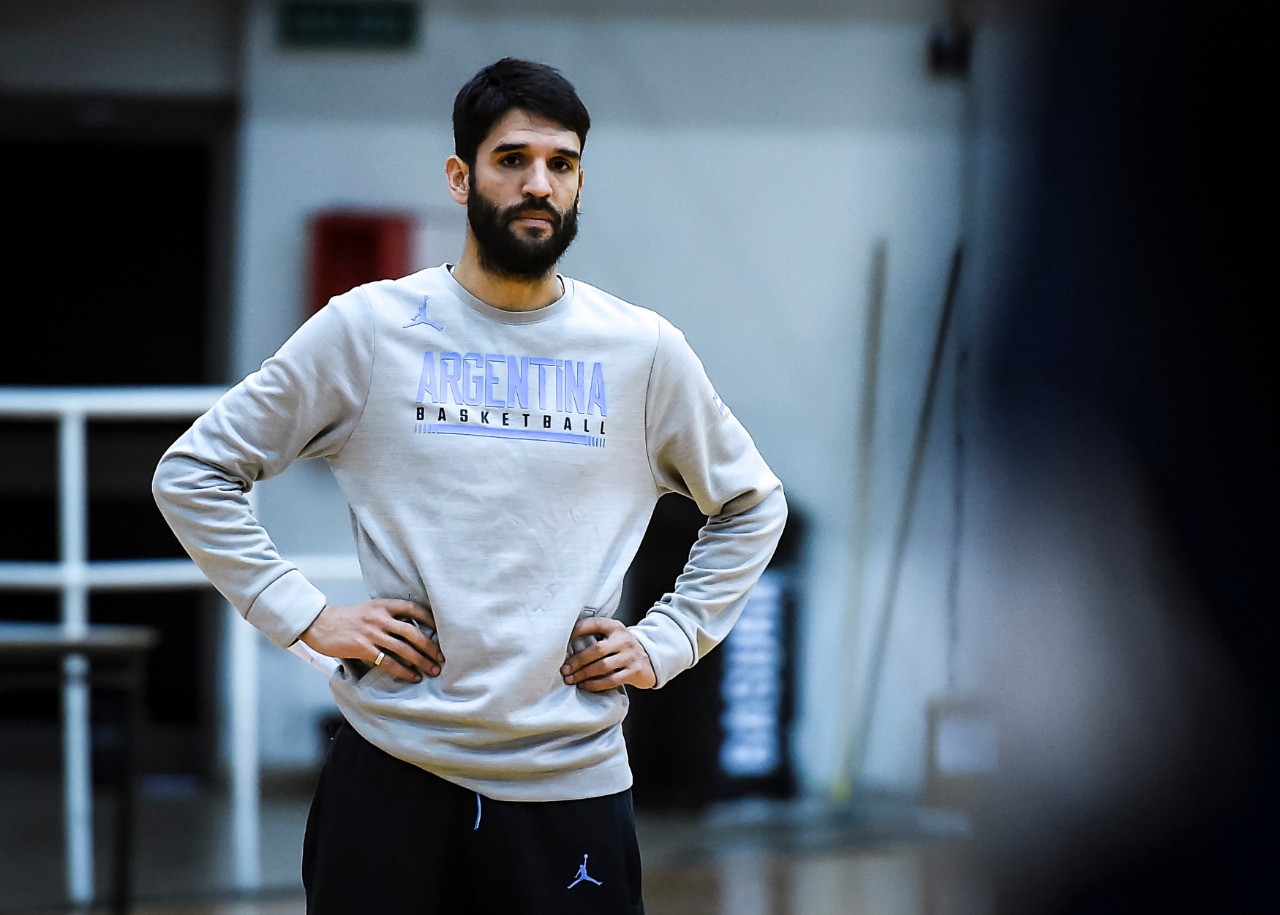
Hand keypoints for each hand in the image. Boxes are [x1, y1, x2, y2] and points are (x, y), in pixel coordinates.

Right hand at [299, 599, 443, 682]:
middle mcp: (380, 617)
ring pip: (403, 649)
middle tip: (441, 658)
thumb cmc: (346, 619)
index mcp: (383, 605)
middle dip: (430, 647)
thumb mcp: (369, 609)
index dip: (430, 619)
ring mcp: (372, 633)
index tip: (441, 631)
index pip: (413, 608)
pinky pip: (388, 662)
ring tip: (432, 670)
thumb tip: (410, 628)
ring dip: (421, 661)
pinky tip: (412, 676)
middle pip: (413, 632)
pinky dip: (403, 671)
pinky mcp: (363, 648)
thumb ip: (387, 615)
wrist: (320, 624)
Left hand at [561, 616, 656, 690]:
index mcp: (615, 627)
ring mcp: (630, 655)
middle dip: (577, 661)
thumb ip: (597, 636)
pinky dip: (595, 684)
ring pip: (602, 666)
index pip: (594, 624)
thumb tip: (567, 645)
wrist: (650, 660)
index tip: (562, 640)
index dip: (577, 630)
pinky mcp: (634, 671)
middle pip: (596, 649)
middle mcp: (624, 639)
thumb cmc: (624, 649)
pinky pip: (611, 680)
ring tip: (571, 679)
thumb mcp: (613, 636)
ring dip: (584, 674)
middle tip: (564, 669)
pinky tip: (585, 685)